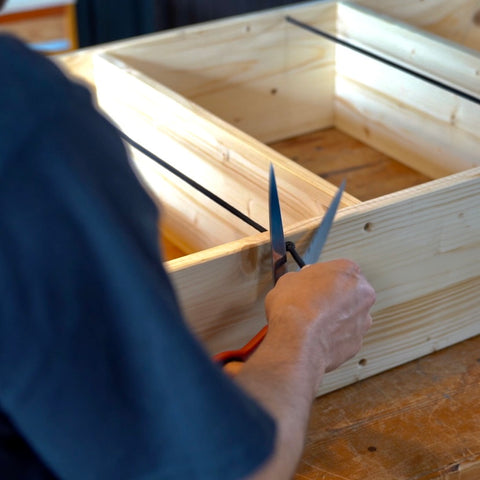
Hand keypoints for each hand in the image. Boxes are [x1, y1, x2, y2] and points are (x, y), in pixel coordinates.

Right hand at [264, 259, 374, 382]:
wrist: (297, 342)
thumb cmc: (295, 309)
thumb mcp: (288, 279)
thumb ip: (301, 278)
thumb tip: (298, 283)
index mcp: (348, 271)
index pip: (338, 270)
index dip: (322, 278)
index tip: (312, 284)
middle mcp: (362, 293)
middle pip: (348, 292)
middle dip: (332, 298)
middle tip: (312, 303)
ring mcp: (362, 319)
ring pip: (349, 315)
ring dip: (335, 318)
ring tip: (312, 323)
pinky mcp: (357, 342)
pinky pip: (345, 336)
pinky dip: (333, 337)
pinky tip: (316, 336)